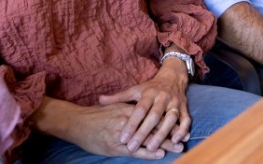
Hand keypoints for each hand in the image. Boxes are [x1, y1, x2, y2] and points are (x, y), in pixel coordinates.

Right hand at [31, 97, 181, 159]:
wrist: (76, 122)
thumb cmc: (95, 116)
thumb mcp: (114, 108)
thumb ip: (128, 108)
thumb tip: (141, 109)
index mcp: (129, 110)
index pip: (152, 115)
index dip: (167, 121)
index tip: (180, 126)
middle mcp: (128, 120)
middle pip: (154, 127)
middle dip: (170, 134)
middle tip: (185, 139)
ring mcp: (122, 133)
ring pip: (148, 139)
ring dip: (165, 144)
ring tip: (179, 148)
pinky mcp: (116, 146)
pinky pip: (136, 150)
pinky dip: (149, 152)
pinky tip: (159, 154)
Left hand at [98, 62, 190, 152]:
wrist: (173, 77)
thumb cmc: (151, 88)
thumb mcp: (135, 90)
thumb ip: (118, 97)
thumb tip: (100, 99)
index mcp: (149, 93)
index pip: (139, 110)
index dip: (132, 124)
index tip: (123, 137)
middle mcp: (162, 97)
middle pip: (153, 116)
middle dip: (143, 132)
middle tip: (133, 147)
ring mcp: (175, 102)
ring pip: (170, 119)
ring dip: (163, 134)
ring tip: (152, 148)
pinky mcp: (185, 107)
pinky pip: (186, 119)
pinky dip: (183, 129)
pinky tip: (177, 140)